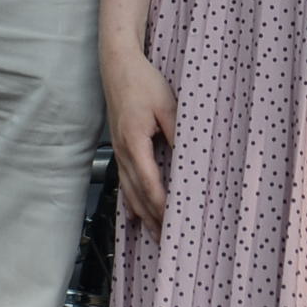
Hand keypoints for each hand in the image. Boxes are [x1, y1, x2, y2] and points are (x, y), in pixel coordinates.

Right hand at [101, 46, 176, 225]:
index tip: (175, 221)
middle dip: (153, 219)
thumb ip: (177, 132)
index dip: (162, 205)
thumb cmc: (142, 82)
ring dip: (143, 215)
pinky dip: (130, 202)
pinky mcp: (119, 148)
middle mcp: (123, 151)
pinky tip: (134, 215)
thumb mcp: (167, 105)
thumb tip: (188, 158)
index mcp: (134, 142)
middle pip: (138, 194)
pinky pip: (124, 182)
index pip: (150, 183)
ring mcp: (118, 151)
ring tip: (155, 235)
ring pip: (129, 192)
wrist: (117, 66)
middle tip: (169, 241)